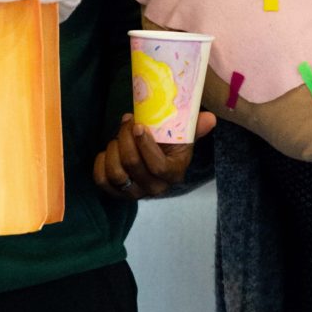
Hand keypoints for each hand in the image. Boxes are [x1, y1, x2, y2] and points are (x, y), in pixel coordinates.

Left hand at [93, 111, 215, 198]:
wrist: (154, 158)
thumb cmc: (169, 144)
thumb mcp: (183, 135)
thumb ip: (195, 127)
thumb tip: (210, 118)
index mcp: (174, 174)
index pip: (158, 167)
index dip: (145, 146)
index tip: (139, 126)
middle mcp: (155, 188)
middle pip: (132, 165)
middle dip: (125, 138)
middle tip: (127, 122)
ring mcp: (134, 193)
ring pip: (116, 173)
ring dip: (114, 148)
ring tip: (118, 135)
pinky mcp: (116, 193)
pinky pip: (102, 180)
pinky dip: (101, 162)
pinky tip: (108, 150)